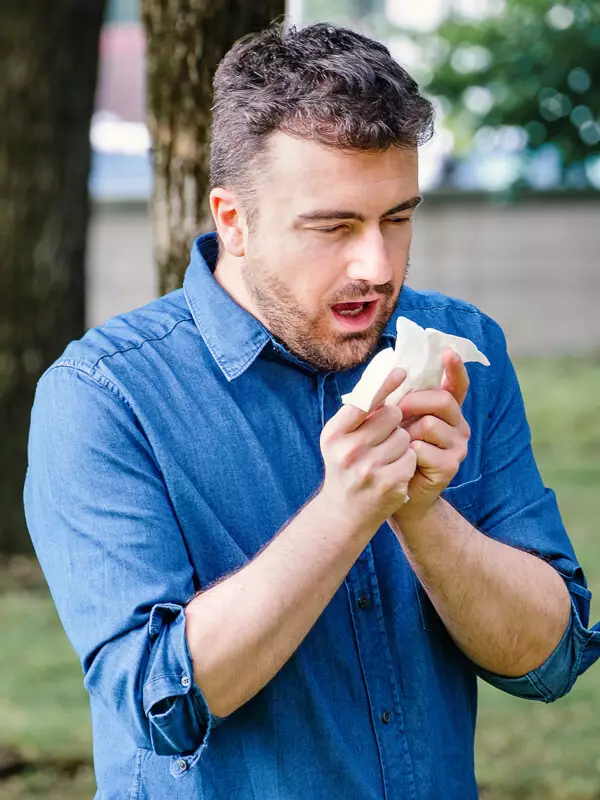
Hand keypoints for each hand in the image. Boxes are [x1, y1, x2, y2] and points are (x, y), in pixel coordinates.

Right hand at [319, 368, 417, 534]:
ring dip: (402, 443)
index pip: (364, 400)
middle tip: (384, 436)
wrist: (344, 513)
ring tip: (386, 457)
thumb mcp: (339, 440)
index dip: (385, 384)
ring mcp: (369, 469)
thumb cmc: (345, 468)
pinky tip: (394, 472)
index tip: (402, 371)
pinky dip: (407, 462)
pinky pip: (411, 457)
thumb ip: (358, 413)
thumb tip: (383, 375)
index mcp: (334, 434)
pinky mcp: (389, 484)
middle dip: (395, 421)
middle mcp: (348, 450)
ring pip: (405, 436)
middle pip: (392, 415)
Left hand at [394, 349, 470, 521]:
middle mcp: (458, 425)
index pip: (457, 385)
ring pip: (430, 424)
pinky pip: (424, 449)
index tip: (448, 351)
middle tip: (396, 409)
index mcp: (446, 411)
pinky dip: (407, 453)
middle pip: (442, 400)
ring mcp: (458, 446)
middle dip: (415, 401)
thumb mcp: (397, 422)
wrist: (396, 492)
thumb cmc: (394, 452)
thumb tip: (390, 372)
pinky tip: (404, 461)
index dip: (455, 368)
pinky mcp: (450, 466)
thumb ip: (400, 400)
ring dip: (407, 432)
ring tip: (399, 444)